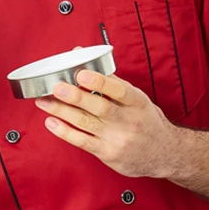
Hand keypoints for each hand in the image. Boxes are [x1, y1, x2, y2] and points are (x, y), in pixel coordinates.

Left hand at [34, 69, 175, 177]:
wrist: (165, 154)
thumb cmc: (145, 120)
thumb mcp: (137, 98)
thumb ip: (110, 79)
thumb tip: (81, 55)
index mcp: (137, 102)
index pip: (119, 90)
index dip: (99, 82)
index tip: (81, 73)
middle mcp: (128, 121)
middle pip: (100, 107)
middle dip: (76, 97)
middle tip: (56, 87)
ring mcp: (117, 139)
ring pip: (86, 123)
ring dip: (62, 111)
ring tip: (43, 101)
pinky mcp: (107, 153)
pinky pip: (83, 141)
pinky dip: (65, 132)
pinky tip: (51, 122)